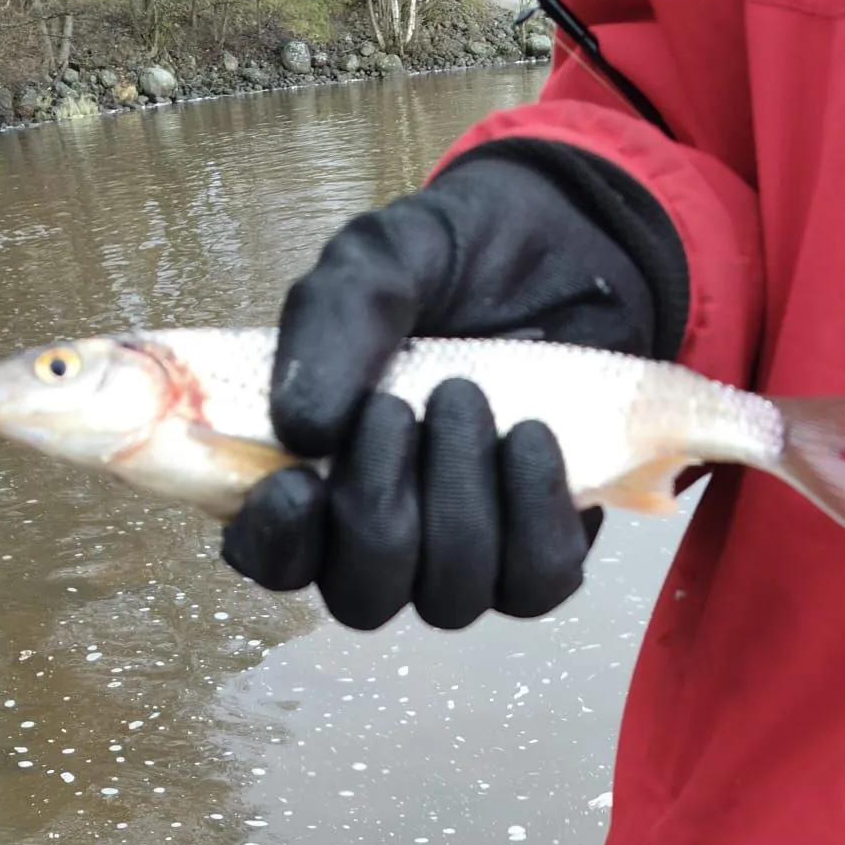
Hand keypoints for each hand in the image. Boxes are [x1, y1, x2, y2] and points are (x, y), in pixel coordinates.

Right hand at [221, 141, 687, 629]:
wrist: (572, 245)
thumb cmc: (458, 263)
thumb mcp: (382, 258)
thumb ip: (333, 321)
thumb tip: (303, 428)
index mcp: (310, 475)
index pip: (272, 561)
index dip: (280, 543)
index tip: (300, 481)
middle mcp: (380, 536)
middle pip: (362, 599)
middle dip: (378, 512)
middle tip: (399, 407)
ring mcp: (463, 556)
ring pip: (448, 598)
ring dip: (458, 499)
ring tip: (467, 396)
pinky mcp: (541, 553)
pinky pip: (537, 583)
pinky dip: (533, 512)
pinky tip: (530, 436)